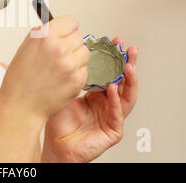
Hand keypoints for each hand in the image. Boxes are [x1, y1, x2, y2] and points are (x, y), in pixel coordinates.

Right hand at [0, 15, 89, 124]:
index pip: (71, 21)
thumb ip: (45, 34)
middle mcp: (59, 48)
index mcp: (45, 36)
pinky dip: (76, 73)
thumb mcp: (26, 47)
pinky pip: (84, 69)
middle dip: (70, 45)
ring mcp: (70, 64)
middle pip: (79, 37)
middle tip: (59, 55)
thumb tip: (59, 26)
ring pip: (84, 53)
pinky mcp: (77, 79)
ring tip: (60, 68)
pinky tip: (61, 79)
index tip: (64, 34)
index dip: (67, 29)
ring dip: (76, 59)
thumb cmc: (20, 79)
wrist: (21, 106)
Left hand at [41, 37, 138, 162]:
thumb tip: (71, 50)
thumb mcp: (65, 90)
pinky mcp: (112, 131)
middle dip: (128, 65)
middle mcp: (108, 104)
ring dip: (129, 82)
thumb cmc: (58, 120)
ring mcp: (112, 117)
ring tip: (127, 67)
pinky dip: (116, 102)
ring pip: (127, 98)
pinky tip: (112, 90)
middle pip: (123, 82)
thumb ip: (72, 75)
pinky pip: (117, 115)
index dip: (115, 58)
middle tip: (130, 51)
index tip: (116, 42)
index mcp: (98, 94)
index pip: (111, 73)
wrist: (55, 144)